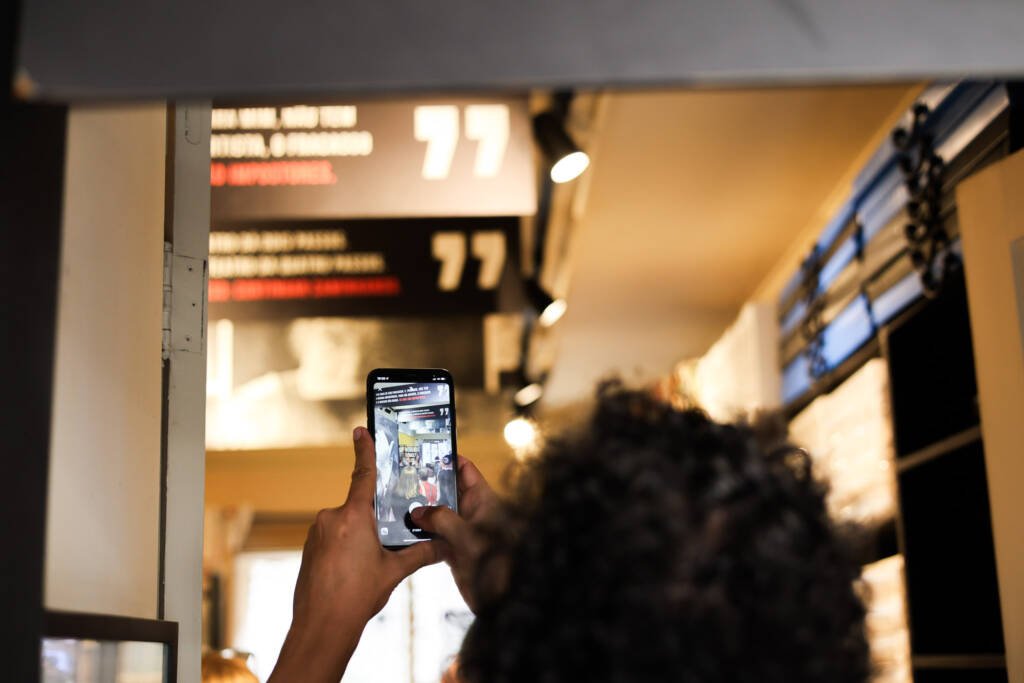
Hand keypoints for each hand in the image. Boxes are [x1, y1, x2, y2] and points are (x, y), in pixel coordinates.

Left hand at [269, 427, 440, 682]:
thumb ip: (420, 553)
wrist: (322, 627)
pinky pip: (332, 538)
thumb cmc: (356, 597)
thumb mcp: (394, 572)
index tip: (361, 430)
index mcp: (354, 517)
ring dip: (359, 538)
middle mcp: (332, 518)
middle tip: (384, 546)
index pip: (363, 475)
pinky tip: (353, 572)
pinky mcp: (309, 548)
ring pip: (346, 525)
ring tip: (367, 567)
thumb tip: (445, 545)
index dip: (365, 450)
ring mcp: (317, 533)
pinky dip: (345, 549)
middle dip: (374, 522)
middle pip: (360, 507)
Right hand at [411, 456, 500, 612]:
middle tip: (399, 478)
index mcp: (483, 500)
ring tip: (394, 502)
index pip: (465, 470)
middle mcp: (472, 512)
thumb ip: (441, 519)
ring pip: (438, 514)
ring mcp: (463, 531)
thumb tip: (417, 511)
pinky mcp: (456, 551)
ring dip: (421, 511)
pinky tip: (402, 531)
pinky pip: (435, 536)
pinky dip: (421, 533)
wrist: (505, 600)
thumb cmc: (497, 562)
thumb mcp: (468, 536)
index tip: (423, 453)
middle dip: (426, 486)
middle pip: (446, 491)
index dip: (447, 459)